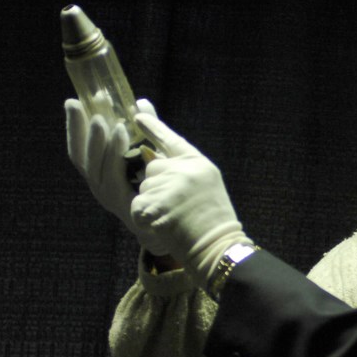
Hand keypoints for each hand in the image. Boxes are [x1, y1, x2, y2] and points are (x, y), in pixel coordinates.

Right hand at [66, 98, 170, 254]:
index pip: (80, 148)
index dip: (74, 126)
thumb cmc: (159, 186)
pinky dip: (115, 155)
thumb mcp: (152, 153)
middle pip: (81, 156)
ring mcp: (109, 197)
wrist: (175, 224)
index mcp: (101, 173)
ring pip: (95, 166)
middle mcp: (99, 185)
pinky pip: (115, 177)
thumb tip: (140, 101)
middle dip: (78, 129)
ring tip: (103, 120)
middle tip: (81, 105)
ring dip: (98, 141)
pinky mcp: (123, 205)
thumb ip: (146, 130)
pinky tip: (121, 136)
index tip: (73, 101)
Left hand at [131, 113, 251, 286]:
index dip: (153, 125)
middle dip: (156, 187)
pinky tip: (165, 226)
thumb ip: (182, 167)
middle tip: (178, 208)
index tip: (137, 110)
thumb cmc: (212, 220)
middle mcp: (185, 169)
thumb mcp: (204, 185)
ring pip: (143, 188)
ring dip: (151, 204)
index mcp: (198, 162)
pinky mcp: (156, 205)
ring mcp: (170, 186)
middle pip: (151, 168)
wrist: (218, 247)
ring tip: (175, 218)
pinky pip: (137, 206)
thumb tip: (155, 153)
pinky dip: (145, 219)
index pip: (170, 139)